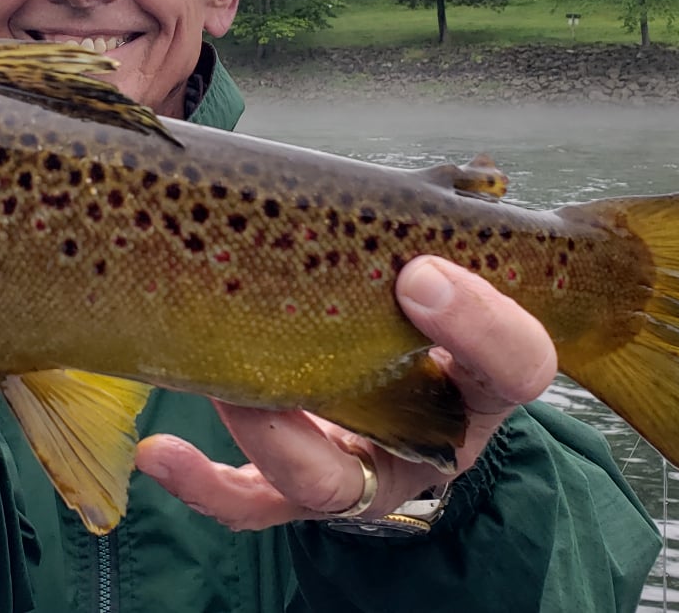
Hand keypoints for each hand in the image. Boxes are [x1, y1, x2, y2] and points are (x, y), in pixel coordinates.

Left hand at [134, 255, 557, 528]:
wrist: (370, 367)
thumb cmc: (400, 300)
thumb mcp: (434, 261)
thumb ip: (439, 230)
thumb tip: (480, 174)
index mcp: (484, 379)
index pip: (518, 366)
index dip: (480, 326)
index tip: (419, 271)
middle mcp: (432, 440)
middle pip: (422, 446)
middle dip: (356, 390)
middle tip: (303, 339)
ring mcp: (365, 475)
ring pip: (326, 483)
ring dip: (273, 435)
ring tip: (226, 388)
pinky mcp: (296, 488)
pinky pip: (252, 503)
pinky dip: (205, 484)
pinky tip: (160, 452)